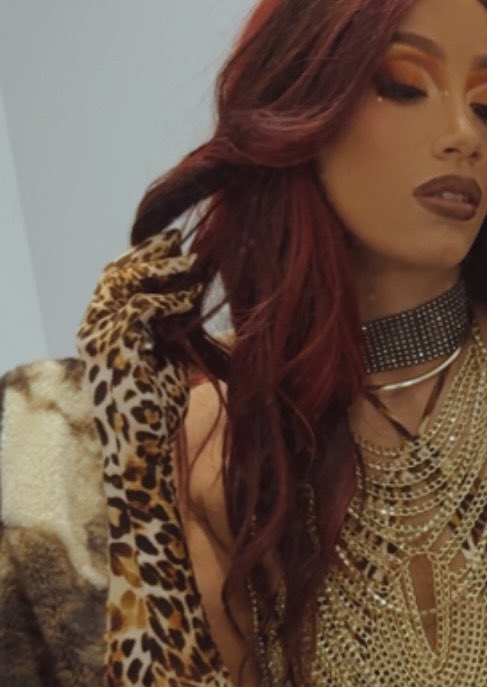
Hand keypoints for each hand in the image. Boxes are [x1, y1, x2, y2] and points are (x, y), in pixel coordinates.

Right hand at [76, 228, 201, 436]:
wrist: (142, 447)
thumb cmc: (155, 409)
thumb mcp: (166, 359)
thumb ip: (171, 330)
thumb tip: (193, 302)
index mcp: (100, 330)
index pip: (114, 280)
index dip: (140, 258)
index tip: (171, 245)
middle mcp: (93, 329)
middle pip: (115, 274)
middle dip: (147, 252)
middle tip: (178, 239)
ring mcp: (100, 337)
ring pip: (125, 283)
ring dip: (161, 270)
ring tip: (192, 265)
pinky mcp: (115, 347)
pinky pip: (141, 307)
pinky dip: (168, 300)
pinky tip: (190, 299)